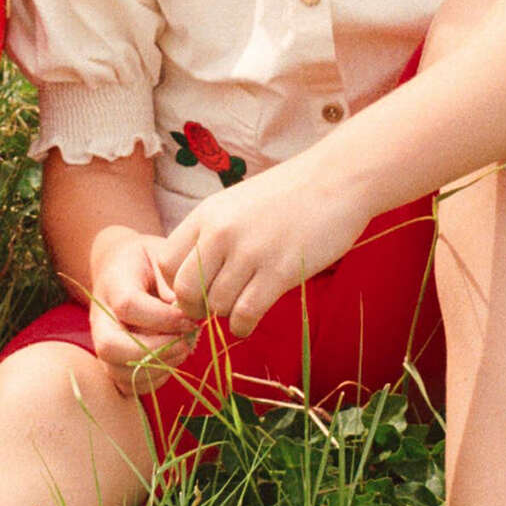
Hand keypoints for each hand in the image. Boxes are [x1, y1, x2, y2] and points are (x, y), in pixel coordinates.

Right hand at [86, 225, 197, 395]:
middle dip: (155, 350)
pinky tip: (172, 360)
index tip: (190, 318)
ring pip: (116, 370)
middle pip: (110, 346)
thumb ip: (173, 280)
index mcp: (113, 284)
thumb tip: (185, 311)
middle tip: (187, 341)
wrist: (121, 266)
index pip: (128, 306)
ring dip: (157, 367)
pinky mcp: (112, 360)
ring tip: (184, 349)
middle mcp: (101, 317)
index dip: (162, 318)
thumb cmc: (148, 261)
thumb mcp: (162, 256)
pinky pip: (126, 383)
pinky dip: (152, 379)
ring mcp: (103, 341)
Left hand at [153, 161, 371, 338]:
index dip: (176, 285)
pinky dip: (243, 327)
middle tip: (212, 309)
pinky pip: (245, 314)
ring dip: (226, 315)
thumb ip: (213, 234)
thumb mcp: (237, 204)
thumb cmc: (290, 194)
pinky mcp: (279, 271)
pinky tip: (250, 323)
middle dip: (195, 309)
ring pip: (217, 306)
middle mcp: (221, 233)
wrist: (337, 179)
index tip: (196, 290)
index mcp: (207, 214)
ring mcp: (250, 252)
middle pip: (185, 291)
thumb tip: (194, 276)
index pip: (167, 263)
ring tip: (241, 306)